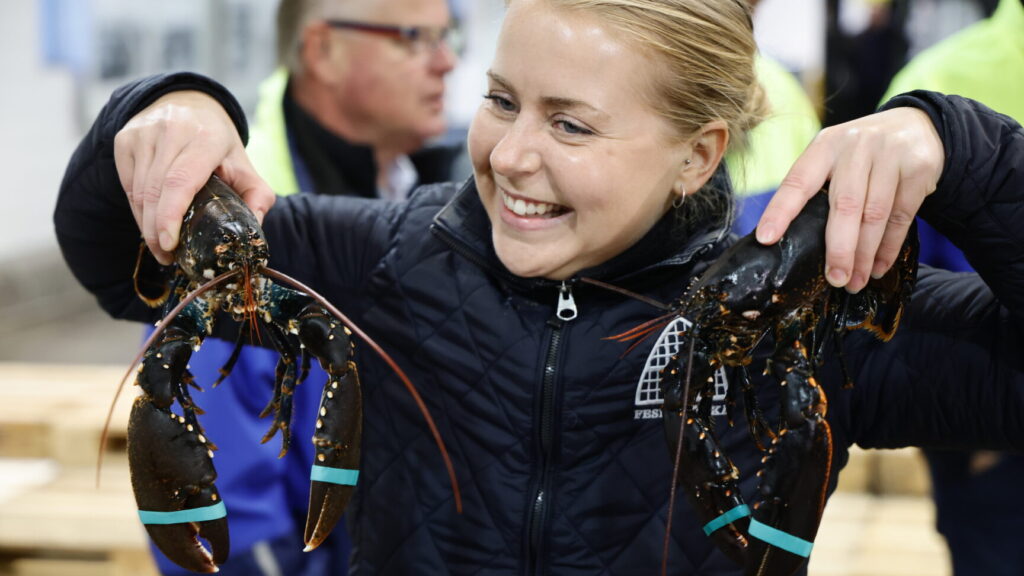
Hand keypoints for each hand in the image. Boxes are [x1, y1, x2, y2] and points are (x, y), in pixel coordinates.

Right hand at [113, 90, 274, 264]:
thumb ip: (257, 196)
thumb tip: (255, 228)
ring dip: (146, 225)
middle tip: (168, 257)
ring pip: (138, 191)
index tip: (170, 245)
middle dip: (158, 231)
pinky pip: (128, 185)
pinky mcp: (124, 140)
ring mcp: (143, 134)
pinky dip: (138, 210)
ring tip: (162, 247)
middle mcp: (170, 131)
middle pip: (156, 192)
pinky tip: (150, 224)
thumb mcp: (243, 164)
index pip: (180, 181)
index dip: (171, 215)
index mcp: (205, 137)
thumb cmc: (218, 142)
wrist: (187, 103)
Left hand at [755, 107, 943, 292]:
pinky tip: (877, 268)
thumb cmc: (859, 153)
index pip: (798, 182)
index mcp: (824, 146)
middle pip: (844, 205)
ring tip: (855, 282)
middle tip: (835, 279)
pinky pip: (902, 216)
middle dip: (839, 248)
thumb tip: (790, 239)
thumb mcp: (833, 156)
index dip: (780, 211)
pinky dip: (889, 247)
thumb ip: (817, 188)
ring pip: (875, 215)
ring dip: (864, 255)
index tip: (766, 238)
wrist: (915, 124)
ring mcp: (890, 155)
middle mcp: (856, 147)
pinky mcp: (918, 169)